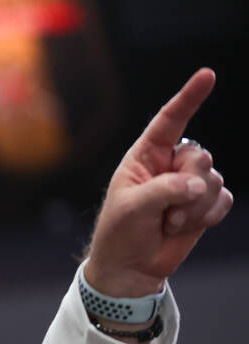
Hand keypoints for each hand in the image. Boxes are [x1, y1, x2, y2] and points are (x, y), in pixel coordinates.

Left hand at [85, 68, 232, 296]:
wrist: (131, 269)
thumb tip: (197, 184)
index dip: (188, 98)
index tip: (207, 75)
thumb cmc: (120, 234)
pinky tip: (186, 227)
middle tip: (166, 210)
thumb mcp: (131, 209)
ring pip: (214, 180)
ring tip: (169, 223)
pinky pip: (224, 200)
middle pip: (200, 155)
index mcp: (144, 157)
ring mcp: (190, 184)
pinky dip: (208, 216)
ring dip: (194, 207)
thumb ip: (163, 191)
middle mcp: (169, 165)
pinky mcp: (205, 204)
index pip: (169, 121)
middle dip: (188, 184)